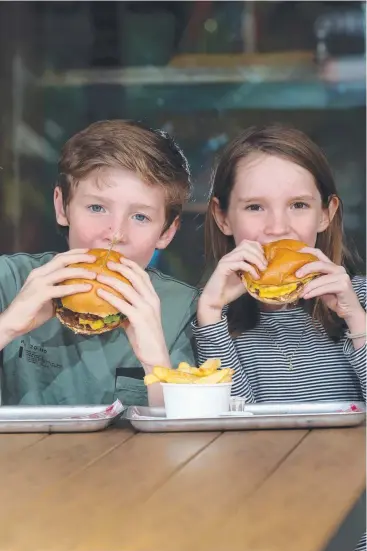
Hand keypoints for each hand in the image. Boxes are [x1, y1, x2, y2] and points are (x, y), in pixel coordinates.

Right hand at [0, 249, 95, 339]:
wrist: (13, 323)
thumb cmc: (31, 312)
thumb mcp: (50, 300)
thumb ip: (62, 294)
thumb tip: (80, 294)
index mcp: (41, 273)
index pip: (59, 257)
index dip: (75, 253)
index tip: (90, 252)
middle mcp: (39, 274)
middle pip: (62, 259)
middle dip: (80, 257)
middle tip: (95, 258)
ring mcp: (39, 283)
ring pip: (63, 271)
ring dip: (81, 271)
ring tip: (94, 274)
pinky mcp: (40, 294)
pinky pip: (61, 289)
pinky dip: (75, 287)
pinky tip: (87, 288)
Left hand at [96, 257, 169, 371]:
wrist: (154, 354)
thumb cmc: (145, 337)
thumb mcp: (138, 317)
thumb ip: (128, 307)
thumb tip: (112, 300)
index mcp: (153, 298)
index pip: (143, 276)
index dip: (131, 265)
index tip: (119, 258)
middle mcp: (151, 299)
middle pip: (136, 277)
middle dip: (121, 267)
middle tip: (107, 262)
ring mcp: (146, 308)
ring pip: (127, 288)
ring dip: (111, 280)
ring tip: (98, 275)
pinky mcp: (139, 318)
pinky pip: (122, 303)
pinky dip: (110, 296)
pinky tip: (99, 292)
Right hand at [198, 240, 266, 325]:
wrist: (215, 300)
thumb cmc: (229, 291)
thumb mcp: (246, 280)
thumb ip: (253, 272)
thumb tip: (267, 269)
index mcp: (234, 257)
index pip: (247, 243)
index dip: (258, 248)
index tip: (265, 260)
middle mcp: (229, 256)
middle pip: (246, 244)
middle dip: (259, 253)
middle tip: (265, 266)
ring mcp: (225, 261)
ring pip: (244, 251)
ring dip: (256, 259)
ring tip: (262, 269)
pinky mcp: (223, 267)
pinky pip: (240, 263)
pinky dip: (250, 268)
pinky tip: (255, 276)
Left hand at [297, 247, 363, 321]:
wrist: (348, 310)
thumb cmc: (334, 298)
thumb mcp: (320, 286)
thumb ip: (312, 279)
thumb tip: (296, 277)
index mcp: (331, 266)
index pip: (319, 253)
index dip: (307, 251)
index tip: (295, 252)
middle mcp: (338, 269)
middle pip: (319, 264)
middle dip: (306, 268)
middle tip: (296, 275)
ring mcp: (342, 277)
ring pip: (321, 278)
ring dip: (308, 286)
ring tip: (300, 292)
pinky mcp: (343, 286)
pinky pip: (324, 288)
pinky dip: (314, 292)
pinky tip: (306, 296)